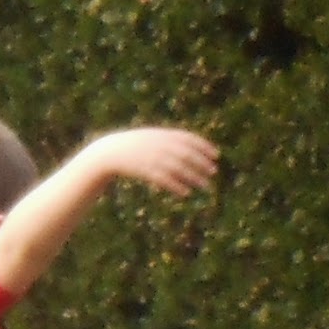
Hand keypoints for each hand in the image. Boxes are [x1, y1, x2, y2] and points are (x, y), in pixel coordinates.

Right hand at [99, 127, 219, 197]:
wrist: (111, 151)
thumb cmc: (135, 146)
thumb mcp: (153, 137)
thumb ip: (171, 140)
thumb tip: (191, 146)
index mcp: (164, 135)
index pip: (190, 139)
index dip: (205, 146)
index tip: (217, 155)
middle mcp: (161, 145)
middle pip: (187, 154)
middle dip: (202, 163)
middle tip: (214, 172)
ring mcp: (153, 158)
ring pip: (179, 169)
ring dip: (194, 178)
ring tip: (206, 186)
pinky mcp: (145, 171)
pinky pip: (165, 180)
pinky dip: (177, 186)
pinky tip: (186, 193)